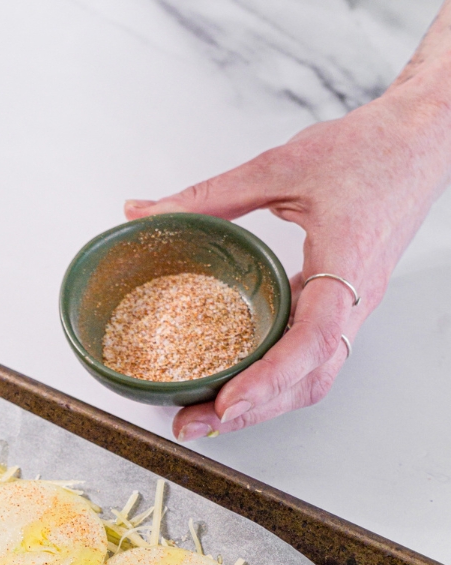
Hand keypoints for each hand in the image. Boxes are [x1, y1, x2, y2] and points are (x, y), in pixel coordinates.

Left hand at [125, 28, 450, 440]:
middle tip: (191, 422)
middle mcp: (353, 300)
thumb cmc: (369, 150)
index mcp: (347, 266)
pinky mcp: (342, 306)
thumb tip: (143, 212)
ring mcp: (351, 308)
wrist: (420, 142)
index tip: (227, 401)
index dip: (269, 378)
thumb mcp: (280, 166)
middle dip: (252, 410)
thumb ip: (210, 195)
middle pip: (309, 379)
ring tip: (207, 415)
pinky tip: (237, 382)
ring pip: (312, 377)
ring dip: (263, 404)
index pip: (313, 341)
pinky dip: (274, 379)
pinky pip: (312, 357)